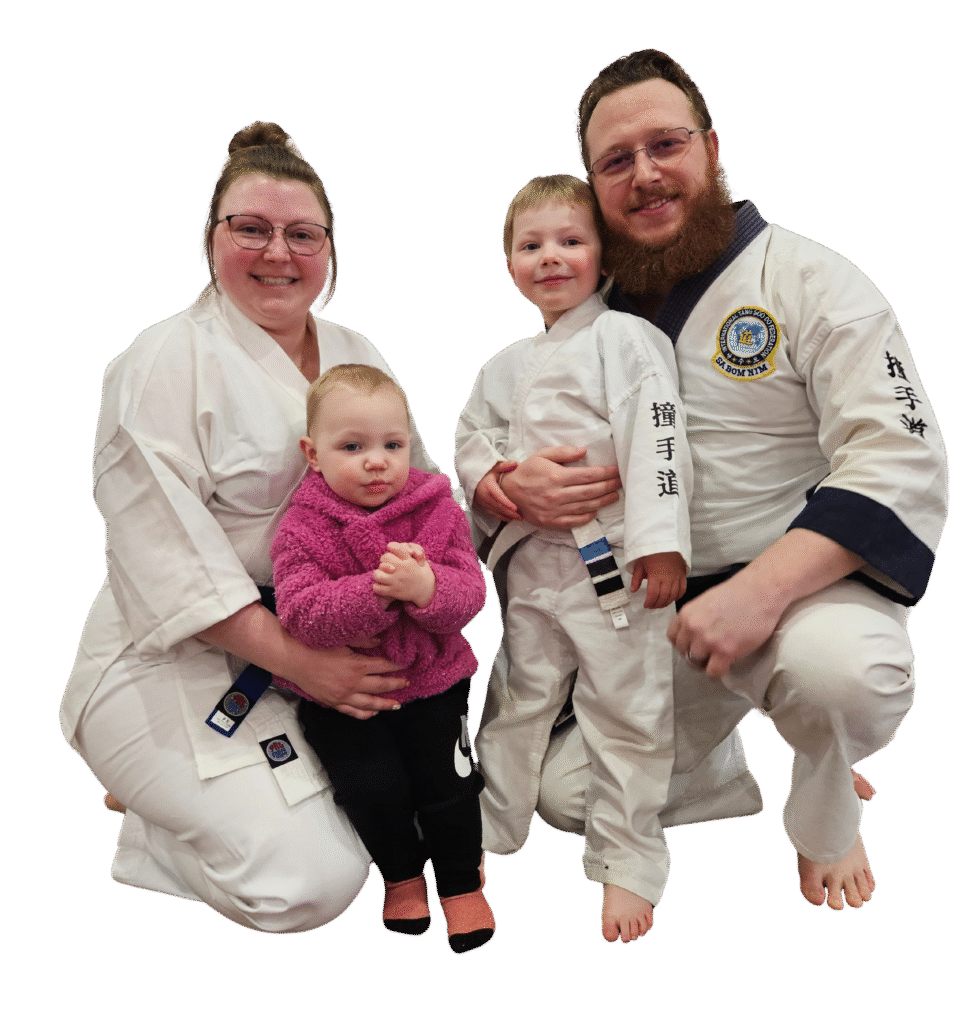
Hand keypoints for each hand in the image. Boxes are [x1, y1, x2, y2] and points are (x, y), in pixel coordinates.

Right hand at [195, 603, 405, 719]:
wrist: (291, 658)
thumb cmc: (314, 645)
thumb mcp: (341, 638)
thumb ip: (363, 639)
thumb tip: (380, 639)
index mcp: (356, 666)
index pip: (384, 666)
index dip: (397, 666)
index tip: (407, 664)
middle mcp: (352, 684)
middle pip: (381, 687)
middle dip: (396, 685)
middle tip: (407, 683)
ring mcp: (342, 696)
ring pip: (370, 704)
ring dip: (385, 704)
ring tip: (397, 704)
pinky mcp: (332, 702)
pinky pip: (352, 712)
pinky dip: (365, 713)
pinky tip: (372, 712)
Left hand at [373, 542, 436, 607]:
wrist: (426, 590)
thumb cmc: (419, 573)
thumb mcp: (418, 559)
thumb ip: (407, 551)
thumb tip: (394, 547)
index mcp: (408, 560)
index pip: (395, 547)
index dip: (391, 546)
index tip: (390, 548)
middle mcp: (402, 569)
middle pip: (384, 558)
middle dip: (383, 561)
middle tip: (385, 565)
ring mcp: (397, 581)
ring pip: (378, 574)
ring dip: (378, 574)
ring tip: (381, 576)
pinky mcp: (394, 591)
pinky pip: (378, 588)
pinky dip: (377, 587)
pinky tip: (380, 586)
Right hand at [474, 461, 520, 520]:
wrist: (471, 478)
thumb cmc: (485, 473)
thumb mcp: (494, 467)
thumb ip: (505, 466)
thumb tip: (515, 463)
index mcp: (487, 486)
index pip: (498, 496)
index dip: (506, 503)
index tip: (515, 508)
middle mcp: (484, 496)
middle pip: (498, 506)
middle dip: (510, 512)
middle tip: (521, 516)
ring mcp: (482, 502)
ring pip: (496, 511)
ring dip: (507, 516)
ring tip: (518, 518)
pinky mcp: (482, 506)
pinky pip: (493, 513)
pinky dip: (501, 517)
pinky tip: (510, 518)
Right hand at [500, 446, 620, 528]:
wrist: (508, 493)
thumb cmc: (526, 471)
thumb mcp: (542, 455)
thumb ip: (563, 452)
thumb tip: (583, 451)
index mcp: (557, 476)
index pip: (589, 475)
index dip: (605, 473)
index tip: (616, 471)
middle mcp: (558, 495)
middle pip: (591, 491)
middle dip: (609, 486)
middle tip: (620, 483)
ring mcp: (555, 510)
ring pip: (586, 506)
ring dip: (603, 501)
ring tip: (614, 496)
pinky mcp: (552, 522)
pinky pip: (575, 521)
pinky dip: (588, 516)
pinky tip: (595, 510)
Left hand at [630, 552, 686, 609]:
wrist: (666, 542)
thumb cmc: (652, 552)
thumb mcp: (640, 564)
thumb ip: (636, 578)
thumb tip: (633, 590)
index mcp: (656, 575)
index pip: (653, 594)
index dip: (649, 602)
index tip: (646, 605)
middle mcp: (668, 577)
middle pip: (664, 597)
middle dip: (657, 604)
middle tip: (652, 606)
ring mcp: (676, 577)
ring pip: (673, 595)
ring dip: (667, 602)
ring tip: (660, 604)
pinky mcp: (683, 575)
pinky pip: (682, 589)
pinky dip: (678, 596)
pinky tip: (672, 598)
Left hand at [666, 572, 781, 677]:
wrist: (760, 591)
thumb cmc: (737, 593)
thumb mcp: (705, 601)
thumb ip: (696, 618)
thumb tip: (694, 634)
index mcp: (686, 614)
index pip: (672, 637)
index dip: (684, 643)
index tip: (694, 645)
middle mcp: (692, 627)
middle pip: (684, 652)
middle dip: (695, 654)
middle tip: (709, 653)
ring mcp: (707, 640)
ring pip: (696, 663)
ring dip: (706, 663)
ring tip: (719, 658)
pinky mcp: (725, 651)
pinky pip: (713, 672)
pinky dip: (719, 672)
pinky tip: (727, 664)